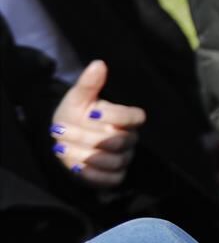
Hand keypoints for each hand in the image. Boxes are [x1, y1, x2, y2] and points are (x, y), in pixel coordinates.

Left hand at [50, 60, 144, 189]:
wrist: (64, 139)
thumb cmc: (73, 115)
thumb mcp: (76, 98)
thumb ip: (88, 84)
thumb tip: (98, 63)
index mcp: (125, 118)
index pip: (135, 118)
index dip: (115, 116)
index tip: (91, 112)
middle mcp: (128, 139)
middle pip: (119, 141)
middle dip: (86, 136)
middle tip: (60, 131)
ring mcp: (123, 158)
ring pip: (115, 160)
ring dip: (85, 154)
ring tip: (61, 147)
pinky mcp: (114, 176)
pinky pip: (112, 179)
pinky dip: (93, 174)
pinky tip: (75, 165)